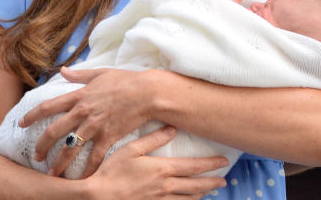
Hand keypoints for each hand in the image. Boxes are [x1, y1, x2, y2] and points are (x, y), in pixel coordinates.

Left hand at [20, 66, 153, 177]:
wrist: (148, 93)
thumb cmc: (126, 81)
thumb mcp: (101, 73)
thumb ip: (80, 74)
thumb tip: (63, 70)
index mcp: (79, 96)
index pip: (48, 107)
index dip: (31, 116)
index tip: (21, 124)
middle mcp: (83, 112)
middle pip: (53, 132)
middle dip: (41, 147)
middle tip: (36, 157)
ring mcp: (95, 126)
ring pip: (70, 149)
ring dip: (59, 163)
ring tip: (52, 174)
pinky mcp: (108, 137)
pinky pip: (94, 158)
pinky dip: (87, 170)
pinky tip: (81, 179)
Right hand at [85, 125, 228, 198]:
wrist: (96, 197)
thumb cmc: (111, 172)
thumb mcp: (131, 149)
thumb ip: (153, 138)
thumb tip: (172, 128)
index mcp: (163, 169)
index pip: (194, 166)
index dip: (211, 164)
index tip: (224, 162)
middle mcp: (165, 187)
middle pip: (195, 185)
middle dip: (211, 182)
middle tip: (223, 180)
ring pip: (187, 199)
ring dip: (201, 194)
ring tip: (210, 191)